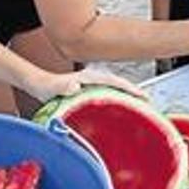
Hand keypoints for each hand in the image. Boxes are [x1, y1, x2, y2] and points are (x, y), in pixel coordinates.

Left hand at [25, 68, 147, 102]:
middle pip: (120, 85)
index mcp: (90, 78)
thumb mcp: (54, 87)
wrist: (40, 86)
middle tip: (148, 103)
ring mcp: (93, 86)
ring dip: (128, 97)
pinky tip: (122, 111)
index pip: (115, 81)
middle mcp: (94, 80)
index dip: (130, 89)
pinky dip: (119, 101)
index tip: (142, 96)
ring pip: (116, 90)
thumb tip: (75, 87)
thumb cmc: (47, 87)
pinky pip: (109, 96)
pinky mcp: (91, 93)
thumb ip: (64, 86)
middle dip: (135, 93)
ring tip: (140, 107)